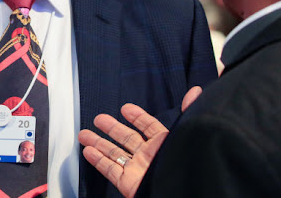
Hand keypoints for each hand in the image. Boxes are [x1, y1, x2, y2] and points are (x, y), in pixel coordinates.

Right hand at [77, 87, 202, 197]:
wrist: (181, 192)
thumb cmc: (185, 165)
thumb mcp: (186, 134)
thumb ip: (188, 113)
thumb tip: (196, 92)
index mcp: (164, 144)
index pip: (149, 127)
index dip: (138, 117)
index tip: (126, 108)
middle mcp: (149, 156)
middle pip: (126, 139)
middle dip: (111, 128)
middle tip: (99, 118)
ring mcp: (137, 170)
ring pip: (114, 154)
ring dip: (98, 143)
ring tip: (84, 134)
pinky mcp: (128, 184)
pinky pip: (110, 170)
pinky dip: (98, 161)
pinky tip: (88, 152)